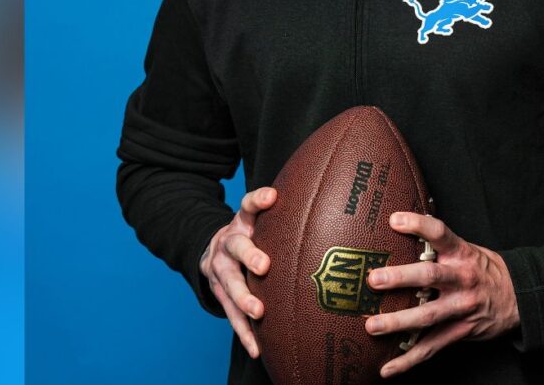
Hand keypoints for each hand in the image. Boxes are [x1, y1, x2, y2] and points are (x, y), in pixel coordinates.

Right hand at [200, 186, 276, 357]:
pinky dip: (244, 332)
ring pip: (230, 284)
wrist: (211, 251)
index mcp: (243, 222)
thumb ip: (285, 217)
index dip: (259, 200)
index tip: (272, 196)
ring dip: (244, 299)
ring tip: (258, 311)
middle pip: (237, 246)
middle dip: (249, 255)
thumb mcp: (260, 221)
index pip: (249, 205)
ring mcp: (220, 269)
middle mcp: (229, 243)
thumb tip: (333, 211)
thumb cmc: (251, 236)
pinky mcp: (218, 293)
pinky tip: (257, 347)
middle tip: (264, 266)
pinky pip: (230, 314)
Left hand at [363, 211, 520, 377]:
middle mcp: (462, 279)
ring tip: (373, 326)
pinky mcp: (461, 331)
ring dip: (398, 322)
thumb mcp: (467, 249)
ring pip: (428, 316)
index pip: (440, 233)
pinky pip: (432, 347)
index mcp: (461, 253)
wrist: (519, 297)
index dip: (418, 225)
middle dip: (400, 278)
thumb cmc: (482, 269)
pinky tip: (387, 368)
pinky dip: (408, 360)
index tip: (394, 220)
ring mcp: (462, 307)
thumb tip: (398, 222)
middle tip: (374, 279)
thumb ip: (438, 244)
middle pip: (430, 276)